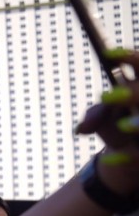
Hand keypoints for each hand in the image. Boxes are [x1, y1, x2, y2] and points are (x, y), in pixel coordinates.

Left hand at [76, 49, 138, 195]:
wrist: (126, 154)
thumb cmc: (116, 123)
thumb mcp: (104, 116)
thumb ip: (95, 115)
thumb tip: (82, 129)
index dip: (128, 57)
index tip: (108, 54)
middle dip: (132, 93)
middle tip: (108, 96)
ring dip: (138, 124)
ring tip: (123, 126)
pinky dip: (125, 158)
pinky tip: (108, 161)